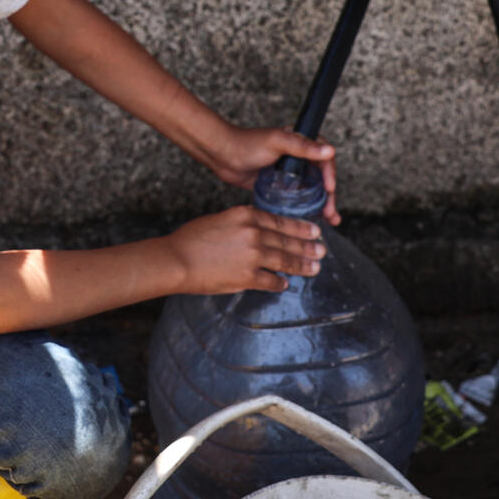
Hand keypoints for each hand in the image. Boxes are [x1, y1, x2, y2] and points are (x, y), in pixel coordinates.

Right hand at [164, 205, 325, 293]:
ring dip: (301, 265)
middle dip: (307, 246)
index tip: (313, 231)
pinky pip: (270, 280)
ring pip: (284, 260)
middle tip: (321, 250)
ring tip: (314, 268)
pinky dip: (279, 283)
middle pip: (287, 240)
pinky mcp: (247, 276)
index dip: (300, 228)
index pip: (280, 222)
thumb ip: (243, 224)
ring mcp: (252, 255)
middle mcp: (253, 233)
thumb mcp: (220, 220)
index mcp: (246, 215)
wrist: (177, 259)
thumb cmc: (191, 239)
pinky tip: (285, 283)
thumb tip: (260, 234)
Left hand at [203, 125, 339, 224]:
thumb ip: (303, 147)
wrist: (223, 155)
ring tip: (329, 220)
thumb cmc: (247, 144)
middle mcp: (298, 158)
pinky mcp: (279, 186)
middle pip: (321, 178)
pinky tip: (310, 219)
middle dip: (329, 196)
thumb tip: (329, 150)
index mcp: (301, 143)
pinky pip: (296, 198)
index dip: (330, 174)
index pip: (324, 160)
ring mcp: (289, 173)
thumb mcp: (277, 142)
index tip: (330, 189)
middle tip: (331, 212)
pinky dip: (305, 208)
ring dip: (321, 204)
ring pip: (311, 190)